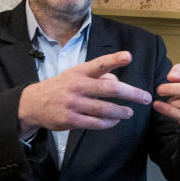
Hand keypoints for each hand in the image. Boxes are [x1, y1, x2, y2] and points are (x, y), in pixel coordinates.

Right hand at [17, 51, 151, 137]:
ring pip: (106, 109)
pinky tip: (115, 121)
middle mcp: (77, 86)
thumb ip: (98, 76)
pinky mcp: (71, 120)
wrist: (33, 103)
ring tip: (130, 112)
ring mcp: (73, 104)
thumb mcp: (76, 75)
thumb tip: (117, 81)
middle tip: (146, 98)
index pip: (99, 64)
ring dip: (122, 112)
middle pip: (110, 89)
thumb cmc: (62, 87)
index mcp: (80, 72)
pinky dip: (110, 123)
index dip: (114, 60)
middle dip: (132, 93)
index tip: (128, 56)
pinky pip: (97, 123)